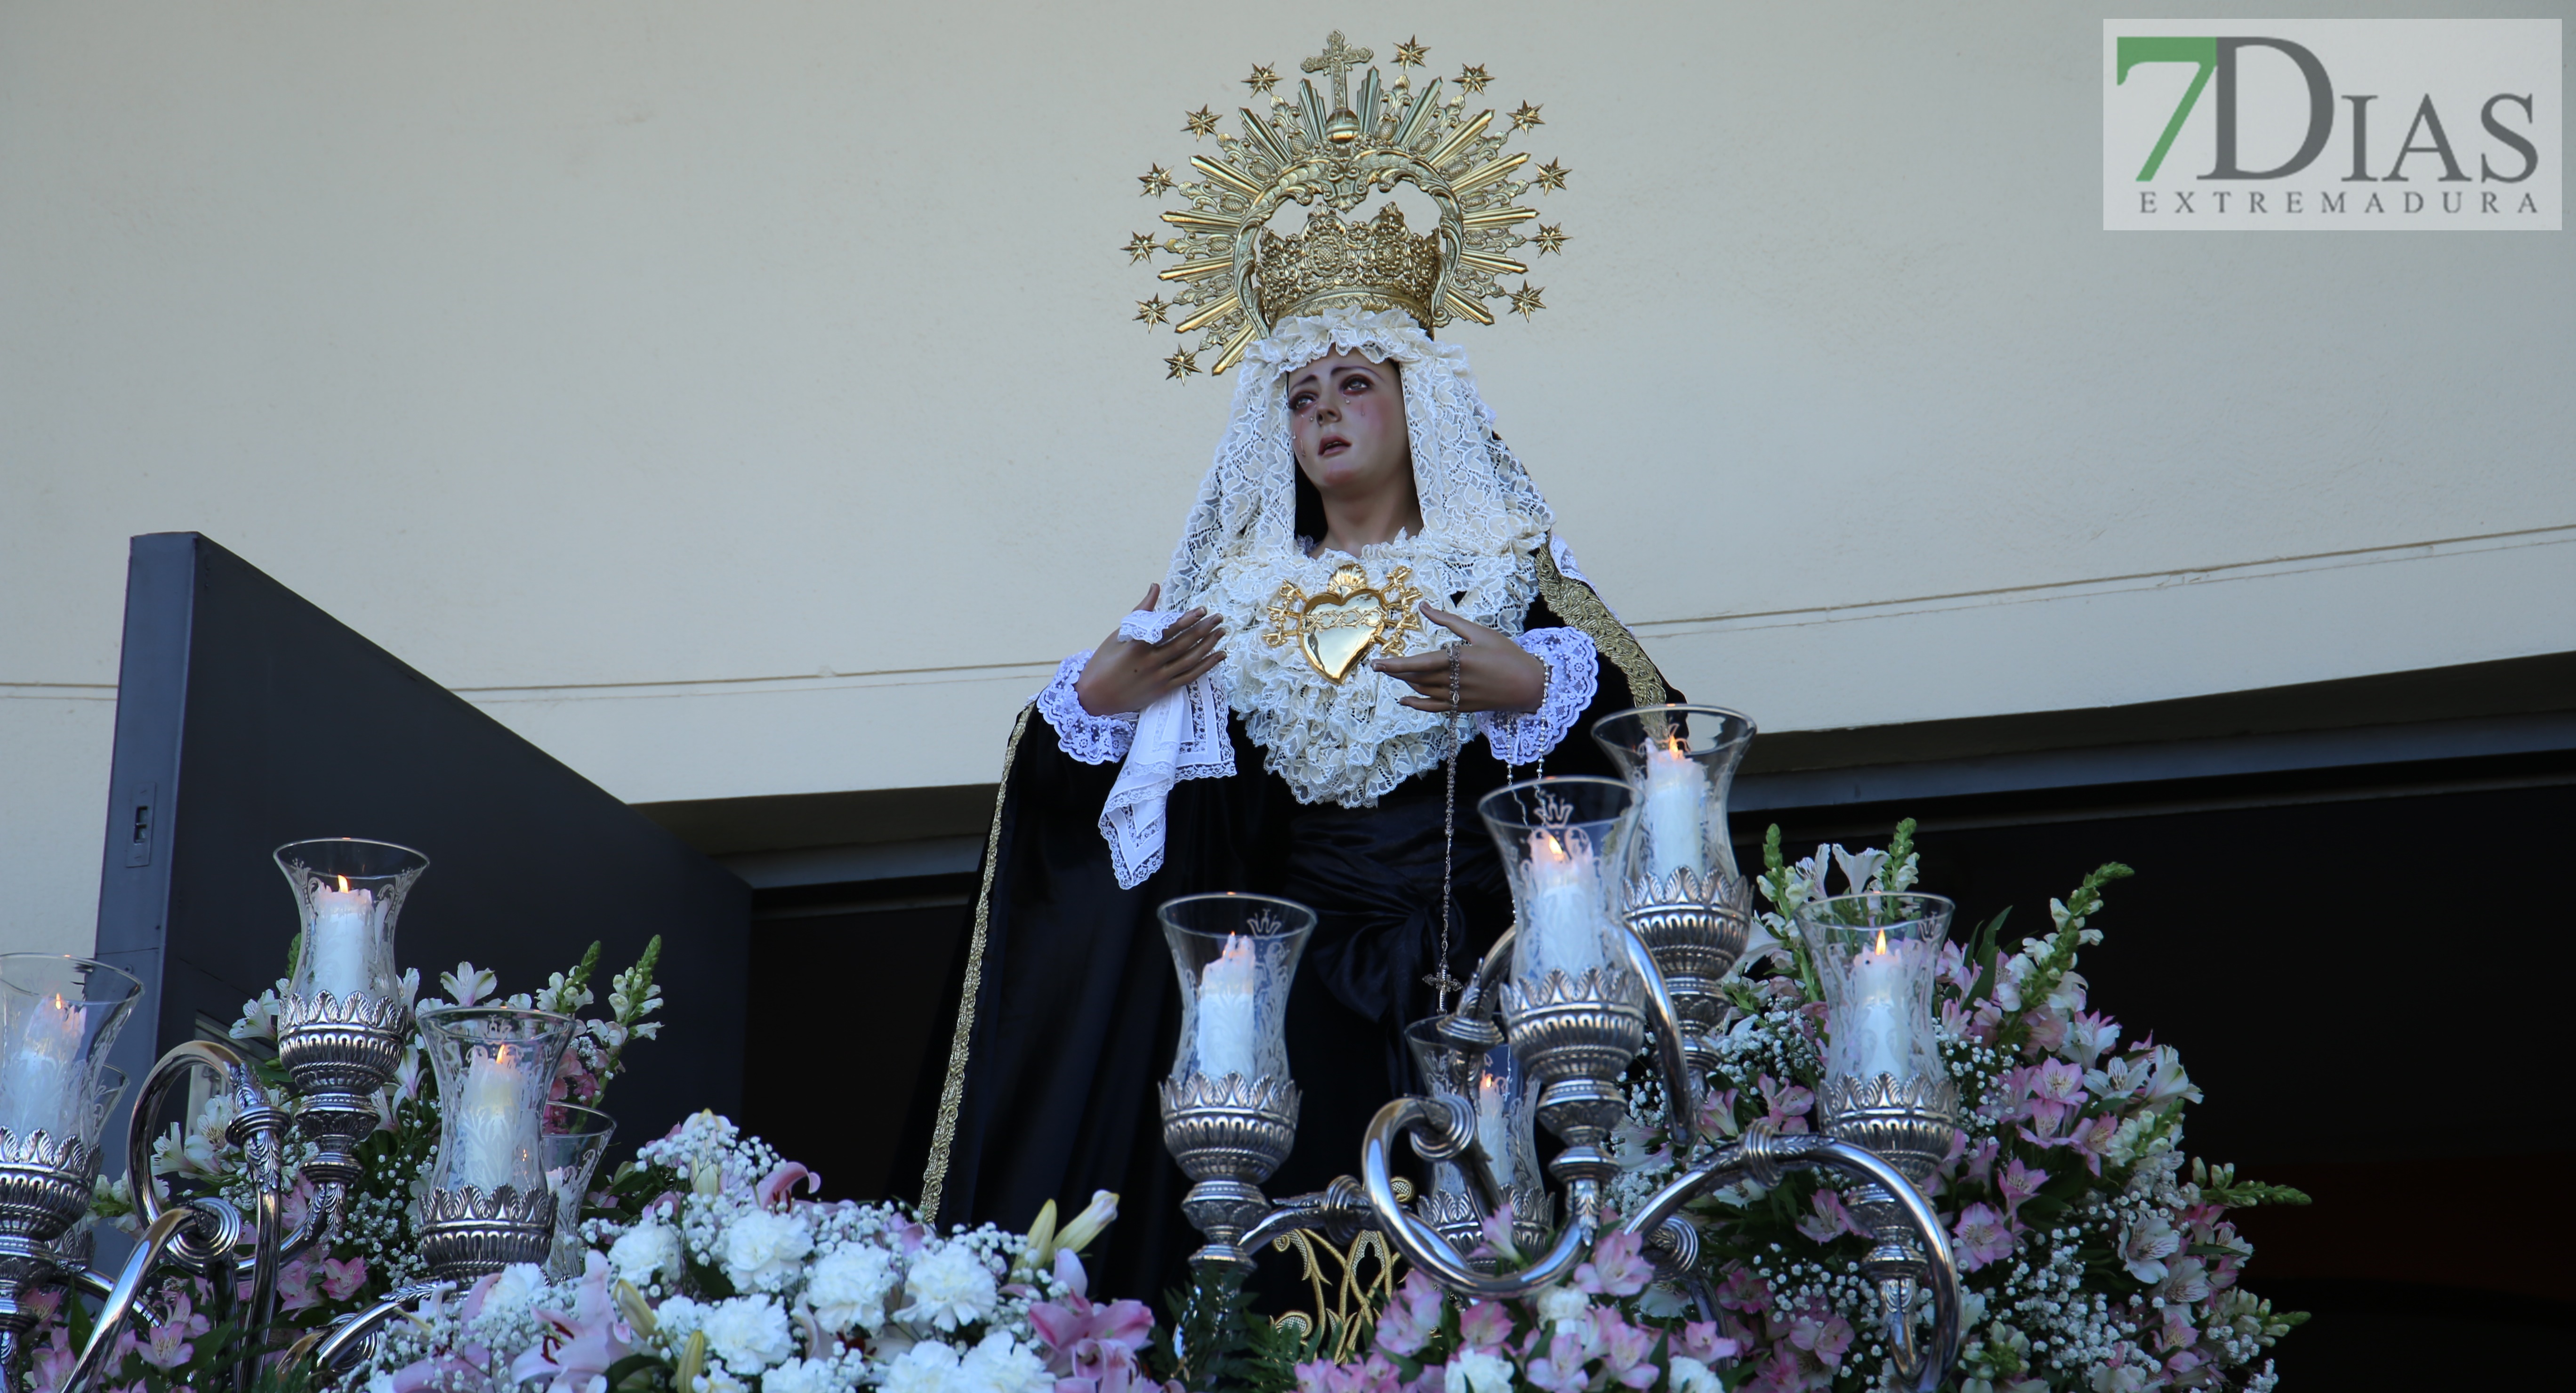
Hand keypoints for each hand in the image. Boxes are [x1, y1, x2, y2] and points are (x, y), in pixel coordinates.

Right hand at [1072, 583, 1226, 716]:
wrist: (1094, 698)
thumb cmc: (1103, 663)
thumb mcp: (1118, 635)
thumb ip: (1141, 612)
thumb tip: (1155, 587)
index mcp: (1137, 646)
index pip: (1168, 630)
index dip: (1187, 620)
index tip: (1202, 610)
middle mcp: (1151, 662)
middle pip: (1184, 644)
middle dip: (1204, 629)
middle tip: (1219, 618)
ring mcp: (1159, 678)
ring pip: (1190, 660)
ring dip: (1208, 645)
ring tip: (1221, 633)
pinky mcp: (1163, 690)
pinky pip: (1189, 677)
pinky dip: (1206, 666)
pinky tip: (1218, 656)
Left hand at [1372, 604, 1547, 713]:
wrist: (1530, 685)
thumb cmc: (1507, 654)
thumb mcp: (1480, 632)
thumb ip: (1449, 621)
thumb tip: (1423, 607)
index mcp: (1459, 659)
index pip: (1419, 663)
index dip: (1395, 664)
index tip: (1377, 663)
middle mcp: (1455, 681)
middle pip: (1416, 678)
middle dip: (1395, 672)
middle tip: (1379, 665)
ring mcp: (1458, 696)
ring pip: (1423, 691)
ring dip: (1406, 682)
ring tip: (1394, 672)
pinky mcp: (1462, 707)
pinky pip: (1434, 707)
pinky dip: (1417, 704)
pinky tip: (1405, 699)